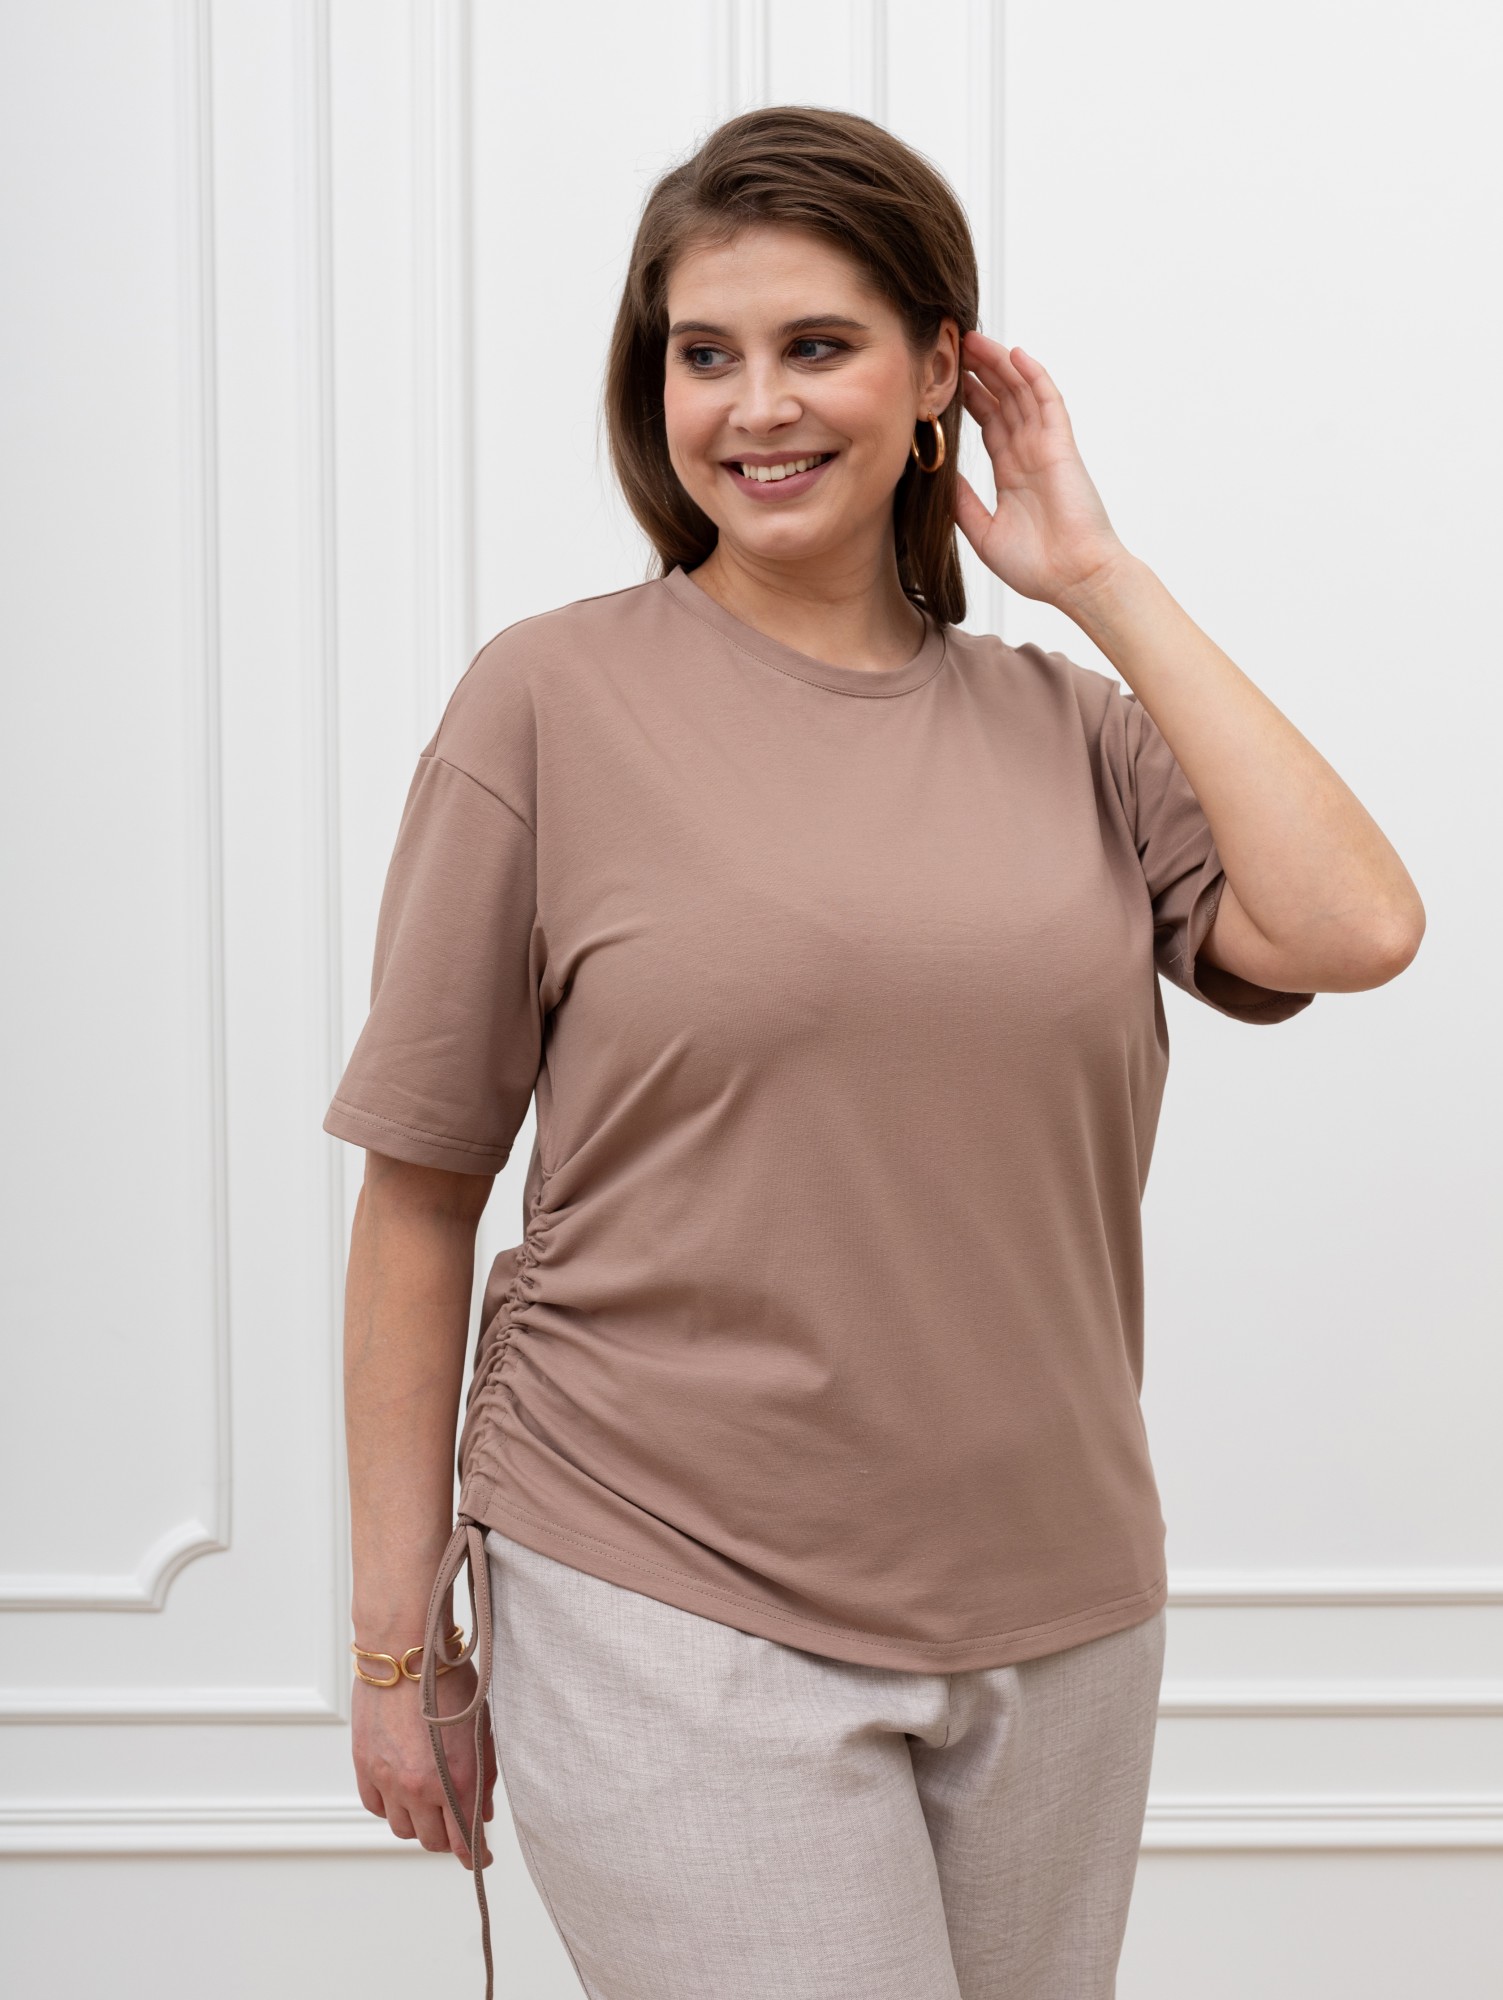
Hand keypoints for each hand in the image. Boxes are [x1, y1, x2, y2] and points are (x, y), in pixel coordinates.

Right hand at [353, 1656, 496, 1864]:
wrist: (405, 1649)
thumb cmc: (450, 1679)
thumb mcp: (481, 1728)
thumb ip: (483, 1776)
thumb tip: (482, 1812)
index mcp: (458, 1778)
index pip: (465, 1841)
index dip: (475, 1856)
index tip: (481, 1860)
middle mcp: (421, 1787)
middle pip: (433, 1840)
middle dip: (449, 1839)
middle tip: (457, 1828)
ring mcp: (389, 1779)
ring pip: (402, 1829)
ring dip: (418, 1825)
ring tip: (430, 1806)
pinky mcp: (364, 1766)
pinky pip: (376, 1807)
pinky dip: (390, 1808)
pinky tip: (402, 1793)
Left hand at [953, 331, 1129, 607]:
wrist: (1074, 579)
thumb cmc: (1038, 566)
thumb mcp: (983, 533)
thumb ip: (962, 502)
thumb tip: (939, 477)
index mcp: (1012, 474)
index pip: (989, 424)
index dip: (970, 399)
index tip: (946, 380)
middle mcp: (1029, 455)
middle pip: (1003, 401)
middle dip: (981, 373)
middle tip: (955, 346)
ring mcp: (1046, 448)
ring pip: (1021, 393)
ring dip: (1000, 365)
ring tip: (975, 340)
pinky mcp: (1061, 446)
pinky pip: (1049, 402)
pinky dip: (1034, 376)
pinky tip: (1016, 355)